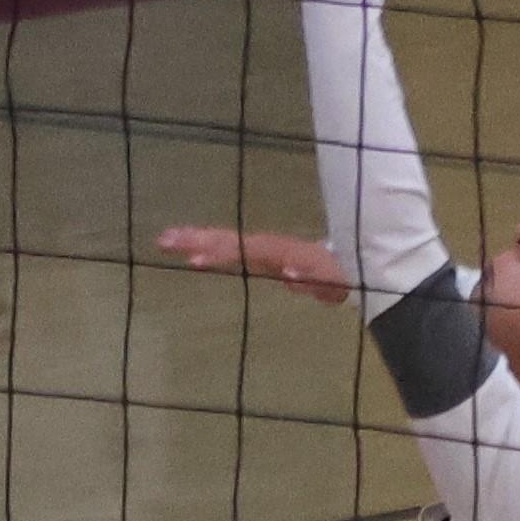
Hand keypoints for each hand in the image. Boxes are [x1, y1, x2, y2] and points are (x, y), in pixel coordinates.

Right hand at [159, 225, 351, 305]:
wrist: (356, 265)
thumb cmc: (343, 276)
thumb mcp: (333, 281)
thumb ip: (315, 277)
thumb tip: (289, 272)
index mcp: (281, 252)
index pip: (245, 250)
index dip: (220, 253)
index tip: (192, 259)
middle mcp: (269, 247)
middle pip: (228, 240)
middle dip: (196, 239)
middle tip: (163, 240)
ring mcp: (265, 250)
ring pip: (227, 241)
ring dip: (197, 240)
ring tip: (167, 240)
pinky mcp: (263, 256)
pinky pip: (233, 249)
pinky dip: (211, 248)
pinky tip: (191, 253)